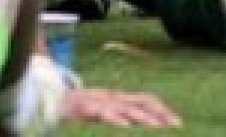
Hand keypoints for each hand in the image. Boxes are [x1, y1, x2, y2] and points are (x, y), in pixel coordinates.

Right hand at [64, 86, 180, 126]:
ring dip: (144, 119)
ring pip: (126, 108)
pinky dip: (116, 119)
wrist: (45, 101)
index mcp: (117, 97)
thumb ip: (119, 115)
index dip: (163, 109)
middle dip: (161, 114)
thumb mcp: (102, 111)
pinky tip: (125, 127)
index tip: (180, 124)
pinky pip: (103, 113)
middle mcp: (111, 96)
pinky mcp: (85, 107)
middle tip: (177, 127)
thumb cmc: (76, 111)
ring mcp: (99, 101)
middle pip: (142, 102)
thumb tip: (133, 125)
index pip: (146, 99)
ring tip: (159, 129)